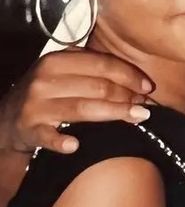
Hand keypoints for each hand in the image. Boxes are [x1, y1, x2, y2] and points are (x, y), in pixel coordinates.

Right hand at [0, 49, 152, 154]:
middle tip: (146, 107)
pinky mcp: (29, 129)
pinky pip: (48, 136)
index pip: (102, 64)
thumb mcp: (64, 73)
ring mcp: (37, 105)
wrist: (9, 118)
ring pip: (85, 108)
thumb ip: (95, 71)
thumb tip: (140, 83)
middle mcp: (45, 80)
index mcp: (57, 61)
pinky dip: (61, 141)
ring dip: (116, 114)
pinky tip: (75, 145)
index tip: (148, 88)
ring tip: (137, 118)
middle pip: (98, 87)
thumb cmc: (47, 93)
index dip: (130, 75)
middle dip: (128, 97)